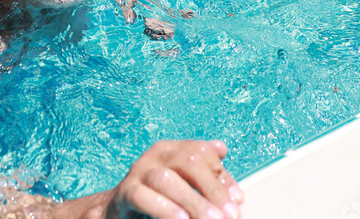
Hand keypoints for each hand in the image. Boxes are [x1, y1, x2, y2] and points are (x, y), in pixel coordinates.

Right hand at [105, 140, 243, 218]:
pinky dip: (164, 209)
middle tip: (229, 215)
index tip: (237, 200)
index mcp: (171, 149)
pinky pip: (144, 197)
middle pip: (188, 162)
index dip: (222, 175)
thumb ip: (204, 172)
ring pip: (167, 180)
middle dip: (212, 189)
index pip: (202, 152)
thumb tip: (223, 149)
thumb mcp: (185, 183)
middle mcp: (155, 155)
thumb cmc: (159, 196)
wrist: (122, 210)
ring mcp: (139, 172)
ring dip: (192, 201)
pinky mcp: (126, 192)